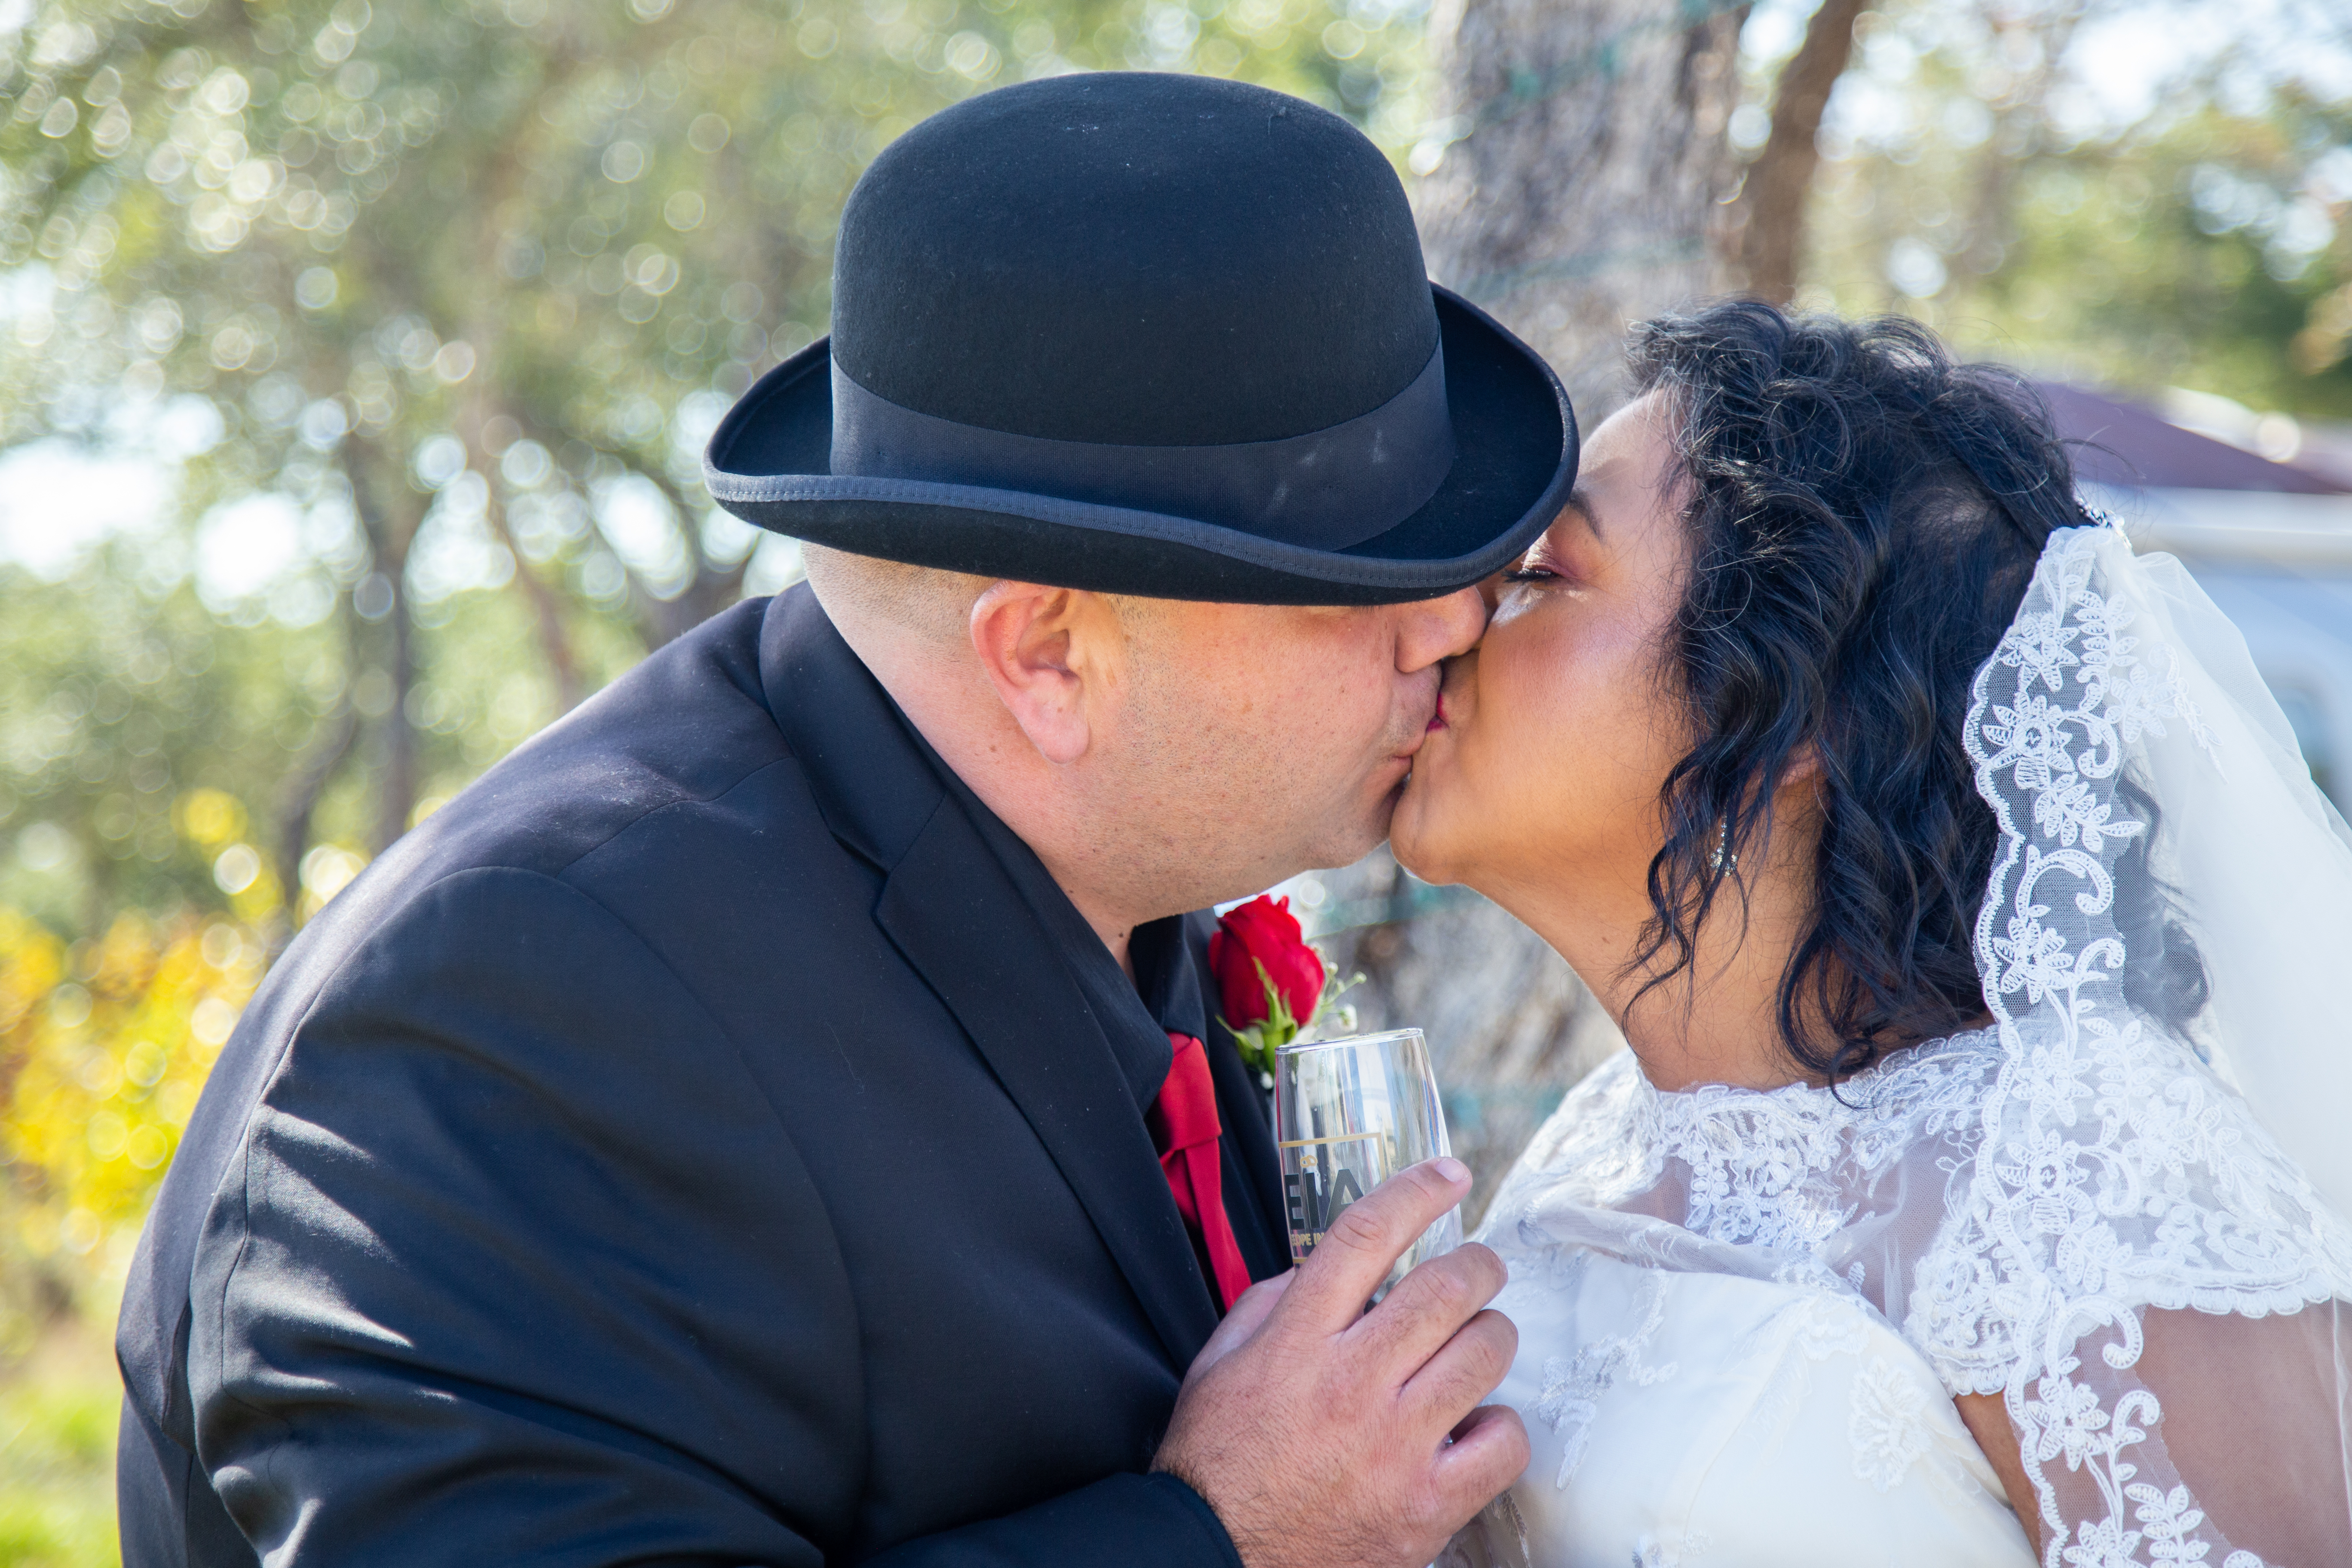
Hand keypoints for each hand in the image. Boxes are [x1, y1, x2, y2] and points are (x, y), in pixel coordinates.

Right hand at [1153, 1158, 1526, 1567]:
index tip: (1448, 1175)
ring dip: (1491, 1333)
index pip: (1364, 1237)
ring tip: (1477, 1340)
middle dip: (1477, 1263)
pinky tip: (1474, 1423)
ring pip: (1485, 1352)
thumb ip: (1269, 1305)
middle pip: (1446, 1287)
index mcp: (1297, 1342)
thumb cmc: (1216, 1464)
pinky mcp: (1426, 1504)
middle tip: (1479, 1267)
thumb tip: (1321, 1267)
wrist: (1217, 1556)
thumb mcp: (1218, 1364)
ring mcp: (1394, 1444)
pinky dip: (1499, 1424)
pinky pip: (1503, 1442)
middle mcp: (1350, 1383)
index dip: (1415, 1192)